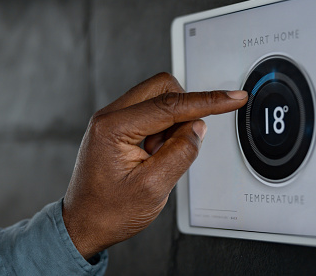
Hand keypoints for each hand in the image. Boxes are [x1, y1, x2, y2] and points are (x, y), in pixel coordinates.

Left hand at [62, 72, 246, 258]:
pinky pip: (152, 115)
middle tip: (182, 143)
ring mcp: (113, 120)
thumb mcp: (153, 188)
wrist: (83, 225)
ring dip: (172, 125)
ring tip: (158, 158)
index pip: (171, 104)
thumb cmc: (108, 212)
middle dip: (184, 111)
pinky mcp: (119, 128)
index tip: (232, 98)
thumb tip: (198, 128)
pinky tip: (153, 156)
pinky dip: (163, 132)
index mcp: (114, 128)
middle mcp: (110, 117)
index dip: (208, 101)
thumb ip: (181, 153)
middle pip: (163, 89)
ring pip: (159, 100)